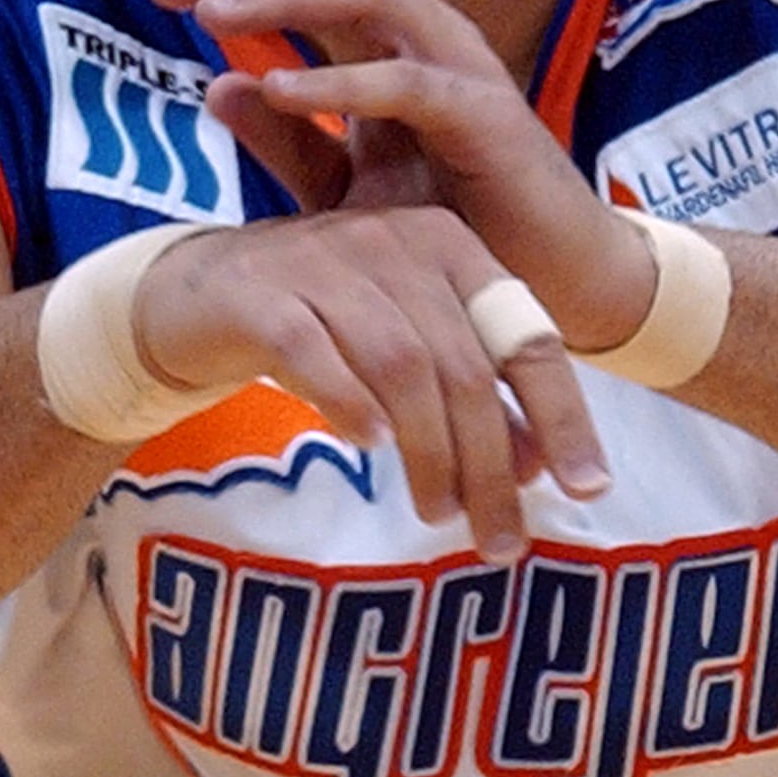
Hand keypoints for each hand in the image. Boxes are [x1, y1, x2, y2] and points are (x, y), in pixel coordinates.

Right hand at [134, 208, 609, 560]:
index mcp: (445, 244)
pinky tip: (366, 446)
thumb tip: (533, 468)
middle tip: (497, 537)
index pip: (524, 334)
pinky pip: (312, 351)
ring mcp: (321, 261)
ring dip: (428, 450)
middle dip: (488, 460)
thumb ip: (467, 394)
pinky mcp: (258, 292)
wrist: (189, 297)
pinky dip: (346, 401)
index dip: (561, 414)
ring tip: (436, 511)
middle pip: (463, 363)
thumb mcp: (401, 349)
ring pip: (400, 363)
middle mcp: (391, 239)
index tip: (588, 487)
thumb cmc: (314, 324)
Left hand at [151, 0, 653, 350]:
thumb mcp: (346, 188)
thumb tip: (215, 86)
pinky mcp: (484, 117)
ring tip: (212, 14)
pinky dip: (337, 82)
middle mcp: (426, 32)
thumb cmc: (450, 231)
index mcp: (391, 38)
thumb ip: (285, 141)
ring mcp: (459, 66)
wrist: (549, 286)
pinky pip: (405, 83)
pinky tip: (276, 88)